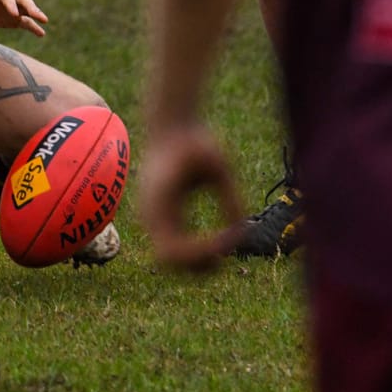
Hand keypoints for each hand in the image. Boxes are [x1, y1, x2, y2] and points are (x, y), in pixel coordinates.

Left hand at [0, 0, 47, 37]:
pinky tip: (42, 34)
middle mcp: (8, 0)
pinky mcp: (13, 20)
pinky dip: (34, 28)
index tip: (13, 14)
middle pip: (23, 1)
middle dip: (31, 7)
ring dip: (36, 15)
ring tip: (45, 21)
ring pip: (27, 11)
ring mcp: (12, 10)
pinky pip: (26, 23)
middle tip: (39, 16)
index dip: (11, 5)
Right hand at [138, 122, 244, 271]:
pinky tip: (216, 241)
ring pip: (167, 258)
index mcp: (159, 202)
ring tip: (224, 250)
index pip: (173, 249)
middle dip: (197, 266)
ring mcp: (150, 216)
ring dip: (194, 262)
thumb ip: (232, 198)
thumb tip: (242, 232)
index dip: (202, 253)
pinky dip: (191, 251)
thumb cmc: (195, 141)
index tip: (230, 240)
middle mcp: (149, 214)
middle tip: (227, 255)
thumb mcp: (220, 166)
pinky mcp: (156, 216)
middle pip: (167, 261)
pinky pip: (170, 245)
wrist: (170, 125)